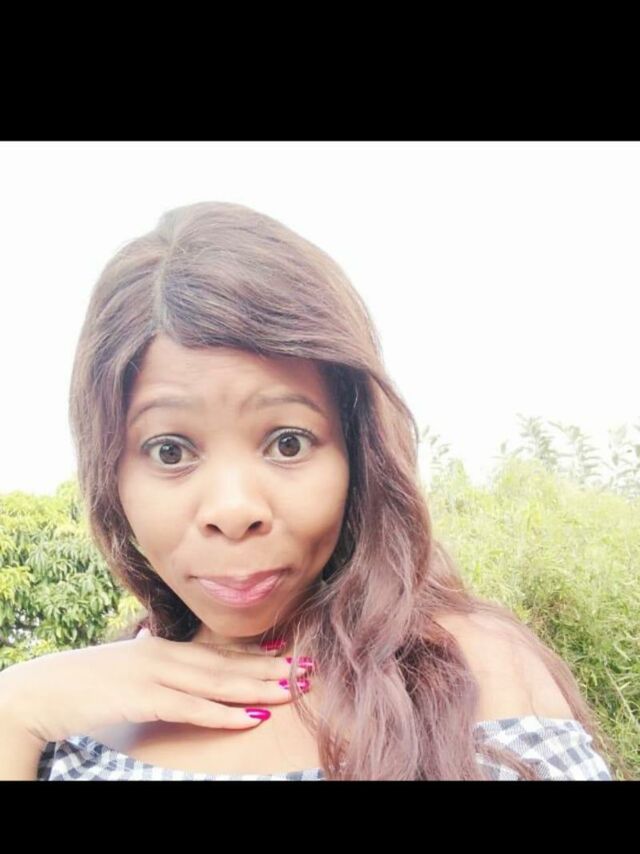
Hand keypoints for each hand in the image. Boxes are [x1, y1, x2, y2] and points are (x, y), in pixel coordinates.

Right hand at [0, 633, 311, 745]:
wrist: (49, 690)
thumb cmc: (90, 682)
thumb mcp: (130, 666)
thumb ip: (156, 662)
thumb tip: (168, 651)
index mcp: (166, 647)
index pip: (221, 652)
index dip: (257, 654)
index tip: (290, 652)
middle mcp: (168, 655)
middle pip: (229, 664)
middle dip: (270, 669)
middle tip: (307, 670)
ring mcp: (158, 674)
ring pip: (219, 683)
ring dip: (258, 687)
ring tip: (291, 690)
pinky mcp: (146, 698)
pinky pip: (193, 708)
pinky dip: (224, 713)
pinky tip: (251, 717)